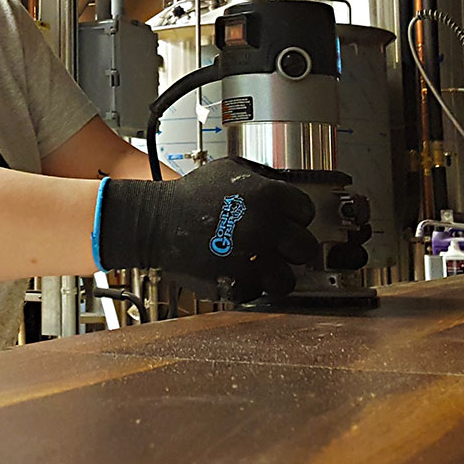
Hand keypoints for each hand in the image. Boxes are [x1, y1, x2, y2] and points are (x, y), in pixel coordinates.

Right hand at [95, 158, 319, 302]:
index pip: (306, 212)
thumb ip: (262, 179)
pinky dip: (250, 286)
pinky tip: (238, 272)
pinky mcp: (238, 284)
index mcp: (269, 196)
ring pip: (288, 279)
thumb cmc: (189, 196)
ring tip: (261, 266)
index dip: (295, 217)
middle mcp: (267, 228)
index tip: (285, 221)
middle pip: (305, 248)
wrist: (157, 223)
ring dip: (275, 273)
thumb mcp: (229, 170)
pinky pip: (258, 293)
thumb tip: (282, 187)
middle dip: (291, 247)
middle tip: (276, 245)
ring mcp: (254, 259)